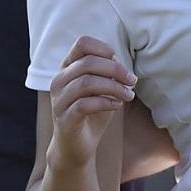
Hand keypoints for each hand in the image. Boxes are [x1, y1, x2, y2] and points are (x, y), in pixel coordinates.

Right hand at [47, 35, 135, 169]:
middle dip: (116, 69)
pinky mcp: (64, 118)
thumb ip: (108, 72)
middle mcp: (58, 81)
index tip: (120, 63)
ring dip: (114, 87)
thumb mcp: (103, 88)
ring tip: (128, 95)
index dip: (104, 48)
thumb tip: (117, 60)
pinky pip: (85, 104)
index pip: (82, 43)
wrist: (77, 147)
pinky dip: (106, 102)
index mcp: (67, 68)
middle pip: (88, 62)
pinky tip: (117, 106)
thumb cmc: (92, 113)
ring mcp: (59, 100)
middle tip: (132, 81)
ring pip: (87, 82)